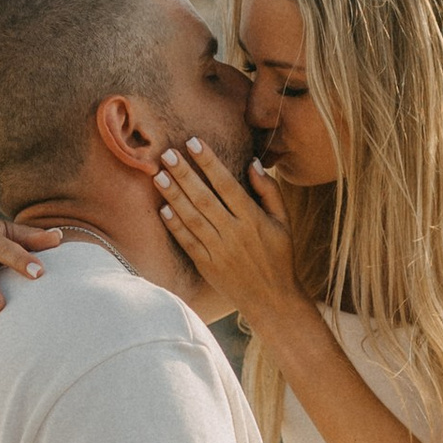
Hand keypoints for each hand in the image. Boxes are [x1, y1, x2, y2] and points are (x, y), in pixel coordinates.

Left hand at [153, 138, 302, 335]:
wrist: (273, 300)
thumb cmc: (280, 256)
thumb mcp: (283, 221)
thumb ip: (269, 191)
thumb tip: (252, 163)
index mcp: (253, 219)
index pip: (227, 184)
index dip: (209, 162)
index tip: (193, 142)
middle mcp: (234, 233)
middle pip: (204, 198)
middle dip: (184, 174)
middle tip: (166, 154)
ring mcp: (219, 251)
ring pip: (192, 218)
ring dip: (174, 196)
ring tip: (158, 176)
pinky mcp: (207, 266)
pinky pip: (188, 242)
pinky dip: (175, 226)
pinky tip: (163, 209)